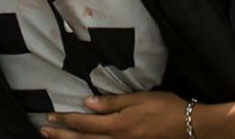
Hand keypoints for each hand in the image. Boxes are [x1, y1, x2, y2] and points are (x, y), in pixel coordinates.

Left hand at [40, 92, 186, 138]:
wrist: (190, 127)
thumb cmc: (166, 108)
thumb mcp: (140, 99)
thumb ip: (113, 102)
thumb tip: (88, 103)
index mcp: (119, 125)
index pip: (86, 123)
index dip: (67, 120)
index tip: (52, 116)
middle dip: (62, 135)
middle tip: (44, 130)